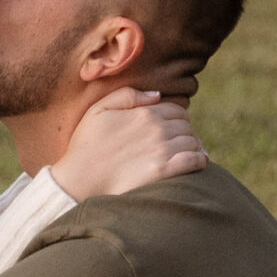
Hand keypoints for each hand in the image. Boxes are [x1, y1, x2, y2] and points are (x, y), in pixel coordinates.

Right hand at [50, 88, 206, 199]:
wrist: (77, 181)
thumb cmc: (84, 146)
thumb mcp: (97, 110)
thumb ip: (127, 95)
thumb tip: (156, 95)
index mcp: (144, 113)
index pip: (176, 110)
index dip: (176, 118)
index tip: (171, 129)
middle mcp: (156, 129)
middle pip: (187, 125)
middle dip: (185, 132)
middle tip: (177, 143)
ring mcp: (161, 151)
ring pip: (193, 142)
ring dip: (193, 146)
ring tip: (186, 154)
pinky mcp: (163, 172)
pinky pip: (194, 160)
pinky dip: (199, 160)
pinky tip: (197, 163)